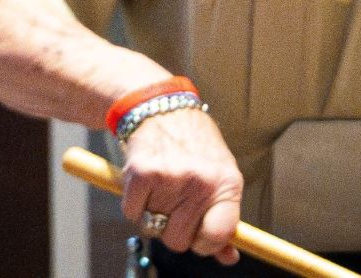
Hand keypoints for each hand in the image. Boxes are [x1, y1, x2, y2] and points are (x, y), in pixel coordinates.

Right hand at [119, 107, 242, 263]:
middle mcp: (200, 182)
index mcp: (227, 184)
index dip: (206, 244)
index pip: (218, 236)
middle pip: (179, 240)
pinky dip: (133, 204)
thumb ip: (224, 219)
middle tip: (172, 208)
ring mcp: (170, 177)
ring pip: (153, 228)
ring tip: (159, 190)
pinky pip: (132, 212)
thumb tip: (228, 257)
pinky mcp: (141, 173)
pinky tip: (143, 183)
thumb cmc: (193, 144)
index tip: (199, 237)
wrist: (158, 105)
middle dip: (172, 230)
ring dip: (152, 215)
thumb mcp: (219, 176)